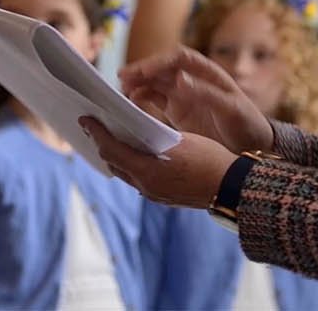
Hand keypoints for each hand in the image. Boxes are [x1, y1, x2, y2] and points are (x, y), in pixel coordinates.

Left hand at [81, 118, 236, 208]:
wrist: (232, 188)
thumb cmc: (210, 158)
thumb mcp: (181, 139)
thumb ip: (155, 135)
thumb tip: (134, 128)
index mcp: (148, 170)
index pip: (111, 149)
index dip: (96, 133)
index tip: (85, 119)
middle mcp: (145, 186)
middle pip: (113, 163)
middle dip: (102, 144)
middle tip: (94, 126)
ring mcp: (153, 194)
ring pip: (124, 173)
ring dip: (116, 155)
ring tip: (111, 138)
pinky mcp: (162, 198)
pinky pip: (138, 179)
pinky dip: (131, 164)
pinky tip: (135, 153)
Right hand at [120, 47, 273, 153]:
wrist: (252, 147)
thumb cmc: (247, 124)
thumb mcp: (231, 108)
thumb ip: (205, 93)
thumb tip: (179, 78)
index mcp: (207, 72)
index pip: (178, 57)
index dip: (159, 61)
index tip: (143, 70)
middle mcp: (192, 80)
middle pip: (162, 68)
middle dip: (143, 70)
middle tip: (122, 76)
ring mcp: (183, 95)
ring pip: (155, 82)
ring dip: (139, 82)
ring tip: (123, 89)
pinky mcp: (177, 110)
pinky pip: (155, 99)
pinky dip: (142, 98)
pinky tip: (132, 102)